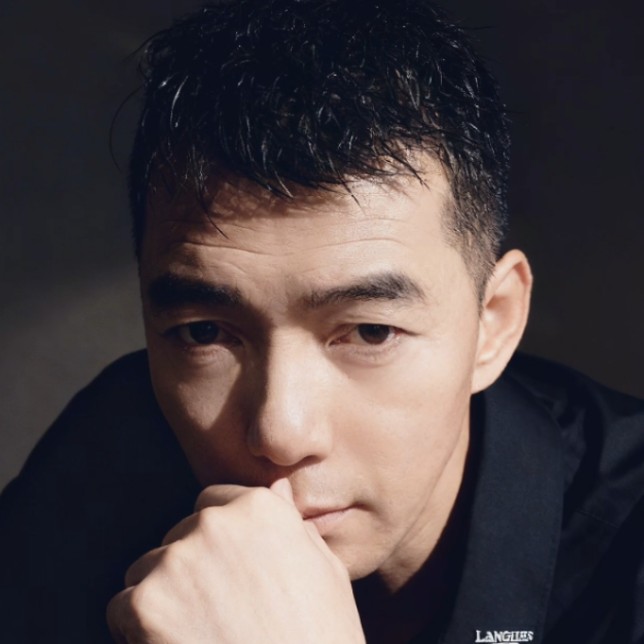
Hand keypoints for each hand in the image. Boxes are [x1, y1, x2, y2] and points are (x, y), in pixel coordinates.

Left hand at [106, 479, 364, 642]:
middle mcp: (215, 523)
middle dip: (191, 565)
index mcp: (259, 509)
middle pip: (180, 534)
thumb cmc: (319, 637)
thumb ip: (291, 523)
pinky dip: (138, 629)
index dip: (220, 539)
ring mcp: (177, 560)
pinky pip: (123, 606)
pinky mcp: (145, 603)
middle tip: (214, 610)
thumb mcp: (324, 570)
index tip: (226, 571)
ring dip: (163, 594)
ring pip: (148, 568)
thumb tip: (278, 489)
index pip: (215, 503)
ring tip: (196, 632)